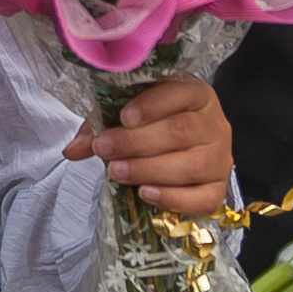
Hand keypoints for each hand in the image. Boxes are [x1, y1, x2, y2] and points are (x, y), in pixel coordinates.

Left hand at [63, 79, 234, 212]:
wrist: (190, 150)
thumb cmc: (156, 126)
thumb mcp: (130, 116)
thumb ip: (102, 127)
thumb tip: (71, 151)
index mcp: (196, 94)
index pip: (180, 93)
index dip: (153, 105)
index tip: (123, 117)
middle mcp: (215, 124)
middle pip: (181, 131)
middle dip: (137, 142)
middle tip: (105, 149)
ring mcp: (221, 158)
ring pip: (192, 165)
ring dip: (149, 170)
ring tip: (117, 172)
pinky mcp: (219, 188)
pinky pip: (204, 198)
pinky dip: (173, 198)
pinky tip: (145, 194)